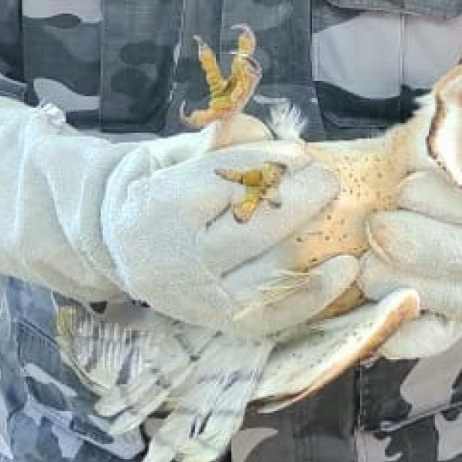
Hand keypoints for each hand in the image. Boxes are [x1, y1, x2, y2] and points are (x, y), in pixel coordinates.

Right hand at [0, 96, 340, 326]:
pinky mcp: (218, 322)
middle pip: (254, 227)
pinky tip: (345, 271)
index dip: (269, 164)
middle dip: (301, 199)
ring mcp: (199, 297)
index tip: (302, 153)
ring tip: (344, 219)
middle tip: (329, 180)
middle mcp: (176, 257)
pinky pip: (273, 315)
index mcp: (161, 205)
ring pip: (269, 270)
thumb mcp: (174, 153)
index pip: (226, 181)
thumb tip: (278, 138)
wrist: (116, 242)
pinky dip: (314, 294)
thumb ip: (221, 142)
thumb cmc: (156, 186)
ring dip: (313, 244)